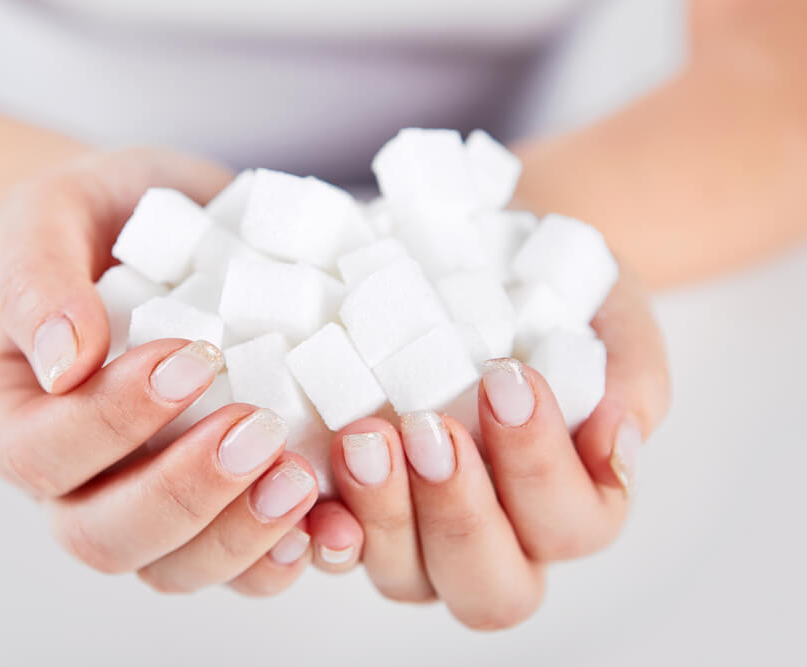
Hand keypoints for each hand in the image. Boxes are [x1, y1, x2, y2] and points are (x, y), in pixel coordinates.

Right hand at [0, 150, 318, 593]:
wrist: (175, 227)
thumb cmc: (106, 218)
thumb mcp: (54, 211)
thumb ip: (38, 275)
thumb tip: (63, 359)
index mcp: (13, 421)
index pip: (38, 455)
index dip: (110, 423)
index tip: (189, 358)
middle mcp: (74, 482)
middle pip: (103, 538)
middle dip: (182, 495)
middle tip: (256, 429)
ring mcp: (150, 504)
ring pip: (175, 570)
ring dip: (240, 539)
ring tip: (301, 481)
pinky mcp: (224, 507)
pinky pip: (246, 569)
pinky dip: (290, 556)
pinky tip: (333, 525)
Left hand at [299, 266, 670, 627]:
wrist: (485, 264)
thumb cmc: (555, 296)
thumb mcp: (612, 312)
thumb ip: (633, 375)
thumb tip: (620, 434)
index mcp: (570, 502)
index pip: (572, 526)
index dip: (542, 468)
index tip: (510, 380)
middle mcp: (499, 536)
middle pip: (492, 588)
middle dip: (460, 512)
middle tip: (430, 430)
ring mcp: (420, 534)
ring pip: (409, 579)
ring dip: (385, 516)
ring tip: (363, 438)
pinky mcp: (356, 510)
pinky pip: (336, 551)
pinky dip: (324, 530)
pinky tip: (308, 487)